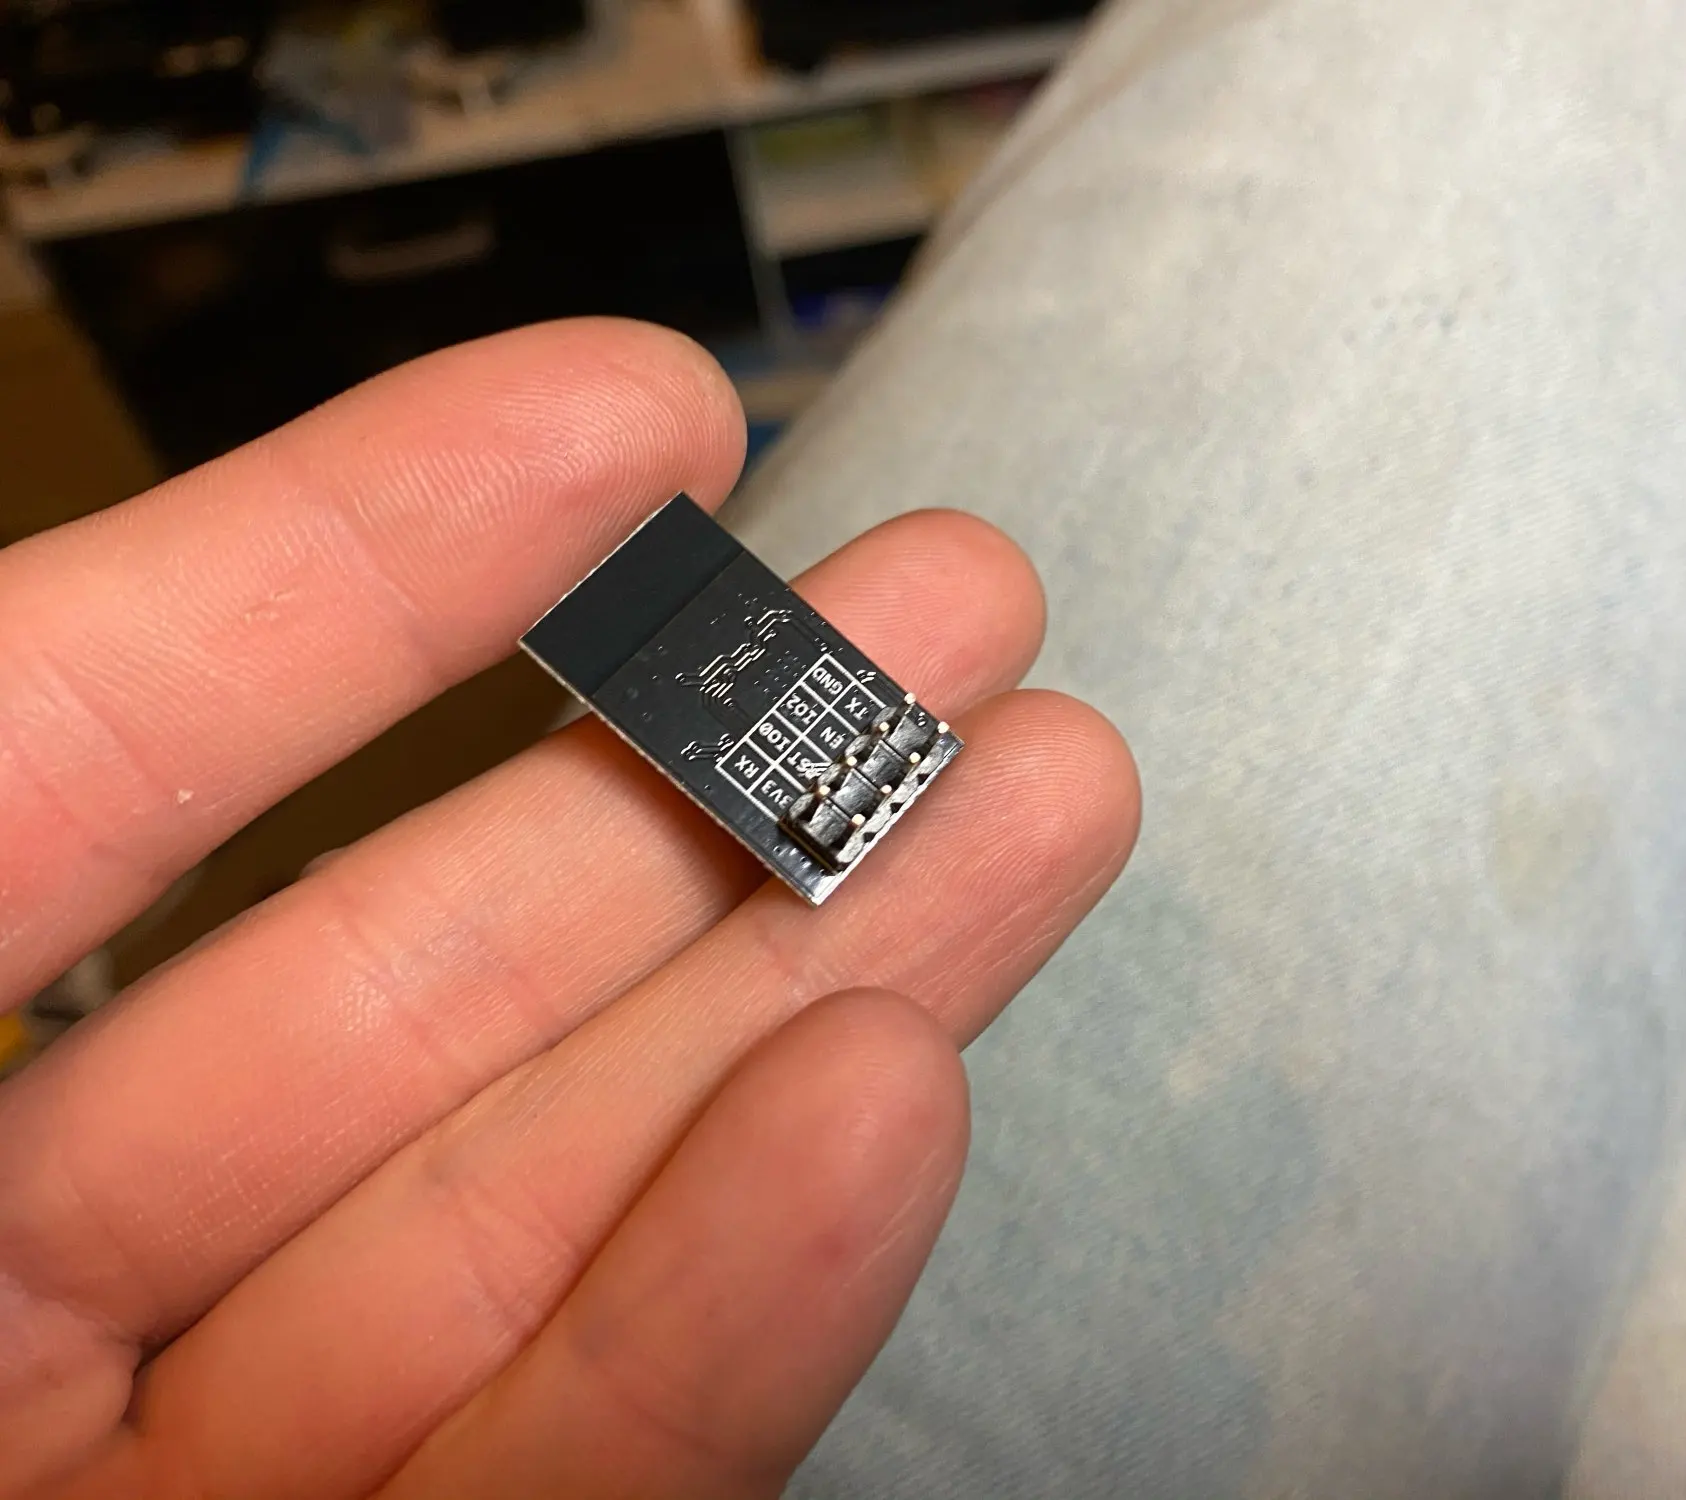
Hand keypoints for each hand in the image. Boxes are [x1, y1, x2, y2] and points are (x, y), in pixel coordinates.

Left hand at [0, 321, 1139, 1498]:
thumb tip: (105, 696)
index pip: (76, 783)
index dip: (343, 580)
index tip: (637, 418)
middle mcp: (34, 1330)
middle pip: (402, 1011)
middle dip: (698, 779)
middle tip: (939, 612)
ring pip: (548, 1234)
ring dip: (814, 1001)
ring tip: (1041, 799)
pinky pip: (577, 1485)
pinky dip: (738, 1317)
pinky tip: (892, 1096)